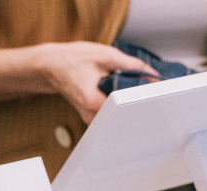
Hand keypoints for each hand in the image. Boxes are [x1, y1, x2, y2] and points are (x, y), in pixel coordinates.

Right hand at [0, 41, 157, 123]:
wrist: (51, 66)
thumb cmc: (72, 59)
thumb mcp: (104, 55)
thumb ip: (132, 65)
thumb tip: (152, 74)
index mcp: (94, 101)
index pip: (126, 108)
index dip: (143, 102)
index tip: (155, 99)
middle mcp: (92, 115)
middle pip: (124, 116)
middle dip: (138, 105)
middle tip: (150, 97)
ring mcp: (92, 119)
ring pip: (119, 117)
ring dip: (128, 105)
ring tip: (132, 94)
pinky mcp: (93, 118)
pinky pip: (112, 116)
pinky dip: (119, 106)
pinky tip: (120, 96)